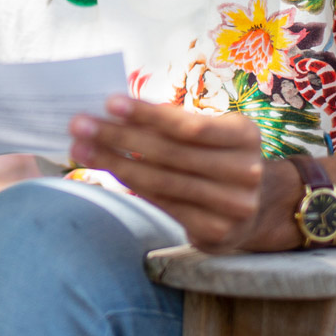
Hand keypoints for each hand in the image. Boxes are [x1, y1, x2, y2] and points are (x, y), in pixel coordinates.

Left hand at [68, 96, 268, 252]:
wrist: (254, 208)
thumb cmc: (218, 157)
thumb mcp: (211, 132)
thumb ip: (174, 121)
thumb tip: (116, 108)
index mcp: (245, 134)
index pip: (188, 125)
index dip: (147, 115)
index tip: (109, 103)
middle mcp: (245, 170)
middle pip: (169, 153)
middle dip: (119, 137)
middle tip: (80, 125)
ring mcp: (233, 205)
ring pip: (161, 181)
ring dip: (115, 163)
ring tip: (81, 148)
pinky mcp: (216, 232)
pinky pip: (163, 204)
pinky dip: (132, 185)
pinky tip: (107, 170)